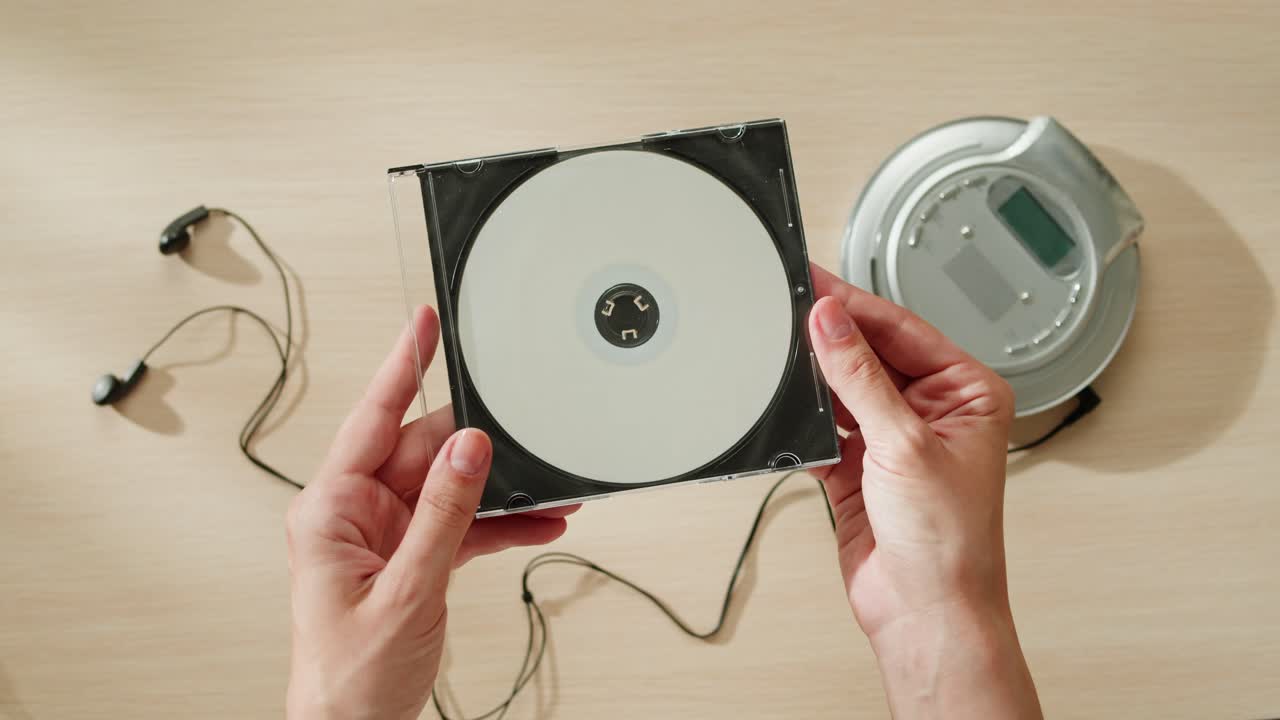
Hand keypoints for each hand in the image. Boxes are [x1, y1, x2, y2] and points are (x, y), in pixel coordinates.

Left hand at [285, 306, 575, 719]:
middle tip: (525, 433)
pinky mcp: (413, 557)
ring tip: (549, 490)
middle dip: (479, 446)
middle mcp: (357, 514)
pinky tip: (538, 522)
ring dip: (500, 491)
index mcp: (331, 510)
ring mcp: (387, 535)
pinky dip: (500, 524)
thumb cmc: (349, 679)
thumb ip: (443, 515)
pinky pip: (462, 524)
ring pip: (451, 487)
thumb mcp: (406, 591)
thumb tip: (469, 448)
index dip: (401, 365)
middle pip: (424, 451)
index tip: (424, 322)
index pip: (372, 418)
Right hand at [807, 265, 1040, 718]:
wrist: (925, 613)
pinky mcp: (859, 466)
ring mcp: (894, 439)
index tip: (815, 287)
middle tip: (789, 307)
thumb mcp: (905, 444)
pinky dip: (805, 418)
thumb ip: (860, 377)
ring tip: (782, 354)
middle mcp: (933, 411)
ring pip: (845, 388)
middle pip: (871, 354)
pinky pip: (825, 426)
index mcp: (967, 393)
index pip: (903, 331)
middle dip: (832, 338)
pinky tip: (789, 407)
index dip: (856, 307)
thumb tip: (831, 322)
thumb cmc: (951, 543)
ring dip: (816, 378)